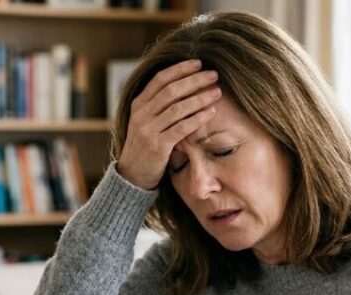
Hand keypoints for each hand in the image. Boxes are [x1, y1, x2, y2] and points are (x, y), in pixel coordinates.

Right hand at [117, 59, 221, 189]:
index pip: (160, 79)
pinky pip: (181, 128)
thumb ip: (158, 105)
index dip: (180, 69)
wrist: (133, 175)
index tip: (198, 63)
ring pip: (178, 108)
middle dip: (194, 80)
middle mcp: (142, 114)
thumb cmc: (145, 146)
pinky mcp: (158, 146)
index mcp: (138, 104)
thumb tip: (183, 85)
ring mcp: (148, 130)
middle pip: (171, 90)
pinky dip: (197, 118)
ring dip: (200, 98)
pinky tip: (210, 112)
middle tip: (213, 75)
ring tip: (217, 92)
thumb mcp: (145, 121)